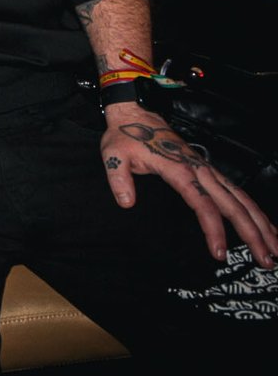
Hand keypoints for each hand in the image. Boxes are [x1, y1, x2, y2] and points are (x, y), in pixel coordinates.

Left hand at [101, 105, 277, 267]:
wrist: (137, 114)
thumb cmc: (127, 136)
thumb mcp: (114, 156)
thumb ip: (119, 180)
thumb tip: (127, 203)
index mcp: (179, 169)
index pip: (203, 204)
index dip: (214, 229)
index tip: (219, 253)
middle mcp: (200, 170)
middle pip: (234, 205)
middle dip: (253, 234)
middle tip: (267, 261)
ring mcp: (208, 170)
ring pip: (242, 199)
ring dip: (262, 224)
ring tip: (275, 251)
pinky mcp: (210, 170)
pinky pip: (238, 192)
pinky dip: (254, 210)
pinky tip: (266, 226)